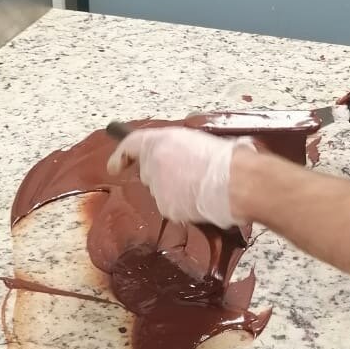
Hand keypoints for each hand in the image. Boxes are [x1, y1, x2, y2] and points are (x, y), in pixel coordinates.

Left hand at [107, 128, 255, 227]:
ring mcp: (158, 189)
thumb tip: (180, 156)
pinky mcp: (167, 208)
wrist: (234, 183)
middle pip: (149, 172)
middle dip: (162, 174)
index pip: (131, 146)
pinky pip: (172, 207)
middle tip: (186, 173)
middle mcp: (154, 164)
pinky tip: (200, 197)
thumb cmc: (225, 159)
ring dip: (175, 189)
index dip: (120, 155)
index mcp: (161, 142)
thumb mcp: (199, 140)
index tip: (115, 165)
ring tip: (201, 185)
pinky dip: (183, 205)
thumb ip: (179, 147)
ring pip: (161, 191)